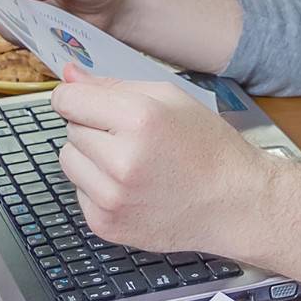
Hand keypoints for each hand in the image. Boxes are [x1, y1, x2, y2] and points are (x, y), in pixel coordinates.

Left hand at [51, 66, 275, 256]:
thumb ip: (114, 85)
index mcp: (140, 119)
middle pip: (69, 129)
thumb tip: (68, 76)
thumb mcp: (171, 99)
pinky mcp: (106, 224)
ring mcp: (112, 197)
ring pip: (68, 161)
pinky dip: (98, 187)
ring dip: (91, 158)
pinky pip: (79, 192)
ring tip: (131, 162)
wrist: (232, 203)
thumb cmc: (207, 148)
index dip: (76, 97)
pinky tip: (131, 186)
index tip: (85, 102)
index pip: (68, 99)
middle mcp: (122, 160)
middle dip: (92, 128)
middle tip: (131, 137)